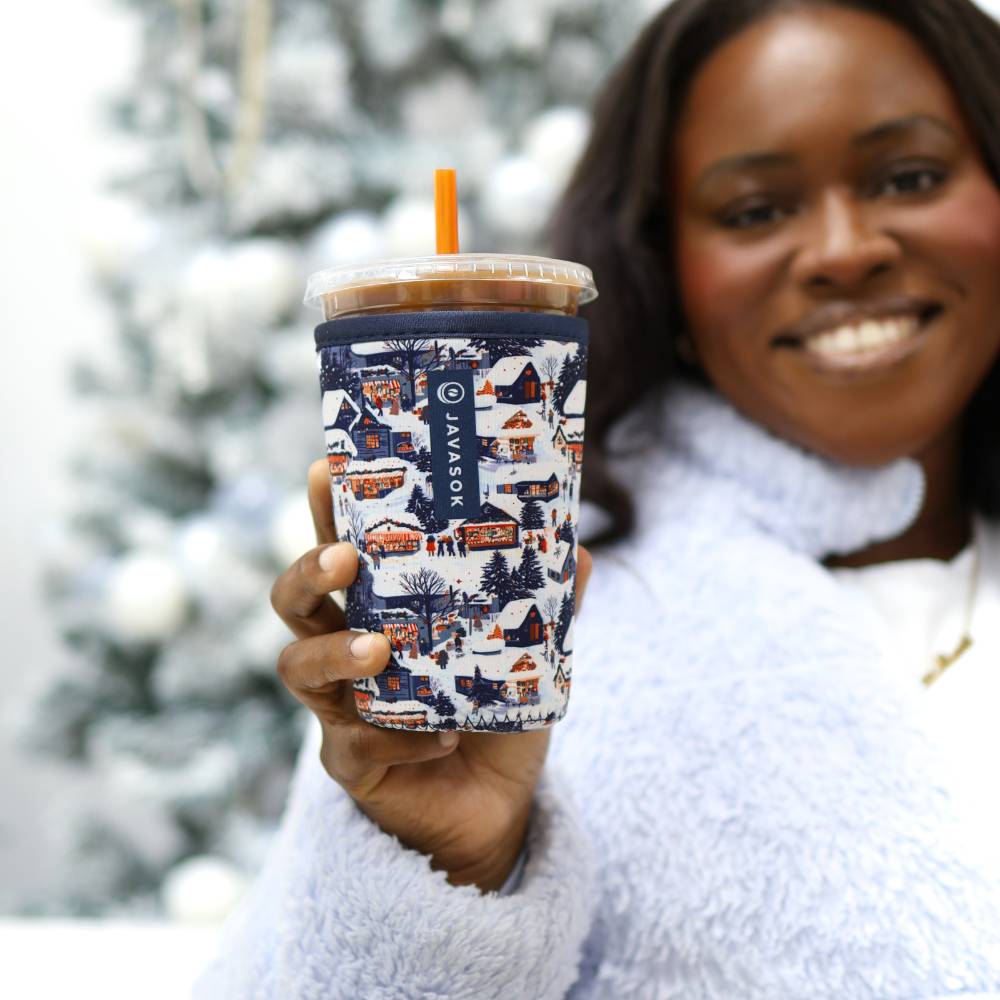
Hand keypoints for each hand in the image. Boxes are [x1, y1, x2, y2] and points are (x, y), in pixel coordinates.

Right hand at [270, 459, 592, 892]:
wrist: (493, 801)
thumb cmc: (492, 709)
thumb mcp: (524, 652)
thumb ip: (545, 604)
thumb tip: (581, 550)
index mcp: (378, 611)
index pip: (340, 551)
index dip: (324, 511)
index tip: (324, 469)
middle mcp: (345, 651)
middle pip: (294, 602)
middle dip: (308, 572)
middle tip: (344, 560)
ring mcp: (339, 708)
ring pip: (300, 669)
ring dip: (336, 654)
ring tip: (381, 651)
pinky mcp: (351, 763)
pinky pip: (353, 746)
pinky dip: (400, 736)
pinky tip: (444, 736)